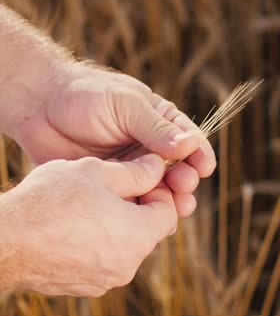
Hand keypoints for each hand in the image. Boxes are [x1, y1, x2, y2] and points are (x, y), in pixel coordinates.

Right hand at [0, 154, 179, 296]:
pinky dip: (100, 244)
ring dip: (118, 226)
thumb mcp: (98, 173)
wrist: (4, 242)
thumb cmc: (51, 202)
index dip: (159, 192)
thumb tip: (158, 167)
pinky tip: (76, 227)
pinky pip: (105, 261)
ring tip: (92, 206)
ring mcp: (107, 280)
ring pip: (126, 246)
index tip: (140, 180)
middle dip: (139, 208)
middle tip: (115, 190)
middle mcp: (129, 265)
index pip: (169, 212)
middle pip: (149, 231)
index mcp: (139, 236)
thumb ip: (136, 172)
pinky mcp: (85, 287)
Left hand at [12, 62, 215, 200]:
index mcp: (159, 123)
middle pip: (178, 169)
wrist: (40, 108)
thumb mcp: (126, 105)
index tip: (204, 167)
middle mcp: (150, 148)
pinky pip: (136, 201)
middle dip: (186, 179)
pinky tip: (153, 219)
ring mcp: (133, 168)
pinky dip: (146, 211)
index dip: (199, 154)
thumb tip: (189, 145)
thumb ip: (156, 128)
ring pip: (160, 189)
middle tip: (183, 185)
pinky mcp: (115, 186)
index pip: (189, 140)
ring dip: (172, 199)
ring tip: (177, 207)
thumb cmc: (86, 96)